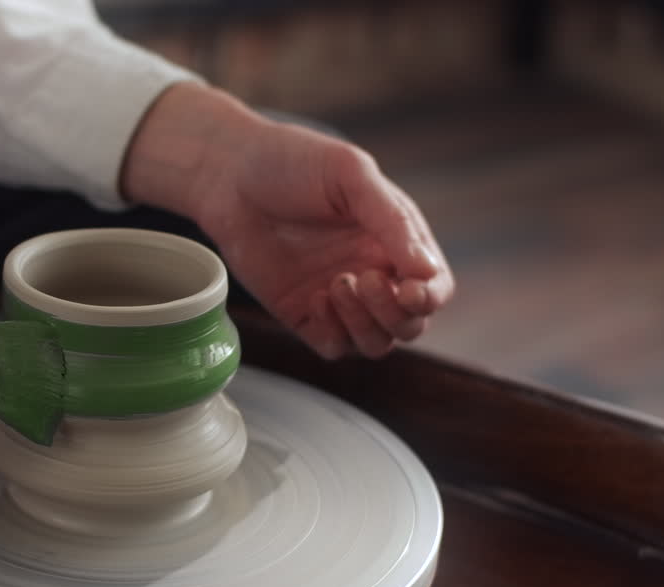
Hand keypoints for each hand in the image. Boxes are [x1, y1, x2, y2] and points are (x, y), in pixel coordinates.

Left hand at [123, 83, 453, 358]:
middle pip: (409, 324)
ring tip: (337, 284)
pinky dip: (334, 333)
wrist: (229, 175)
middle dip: (395, 313)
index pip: (434, 287)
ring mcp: (339, 299)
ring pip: (375, 343)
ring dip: (365, 324)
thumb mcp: (351, 176)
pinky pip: (334, 346)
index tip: (410, 290)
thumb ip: (392, 222)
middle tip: (363, 278)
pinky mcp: (304, 314)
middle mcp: (374, 273)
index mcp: (396, 241)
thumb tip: (426, 272)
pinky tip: (316, 298)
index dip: (429, 297)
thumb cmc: (294, 162)